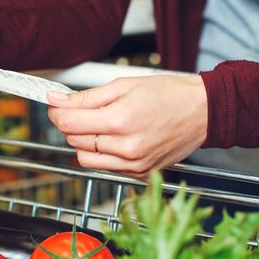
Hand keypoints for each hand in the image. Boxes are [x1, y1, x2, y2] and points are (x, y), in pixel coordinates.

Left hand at [47, 75, 207, 177]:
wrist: (202, 113)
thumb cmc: (169, 95)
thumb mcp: (124, 86)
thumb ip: (86, 97)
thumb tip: (56, 100)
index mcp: (120, 120)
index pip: (67, 122)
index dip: (56, 111)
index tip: (57, 103)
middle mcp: (125, 147)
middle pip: (73, 139)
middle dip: (72, 123)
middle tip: (86, 109)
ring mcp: (132, 164)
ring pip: (84, 157)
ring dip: (84, 141)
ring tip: (103, 125)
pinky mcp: (138, 173)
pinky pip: (104, 167)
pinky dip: (102, 153)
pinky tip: (117, 138)